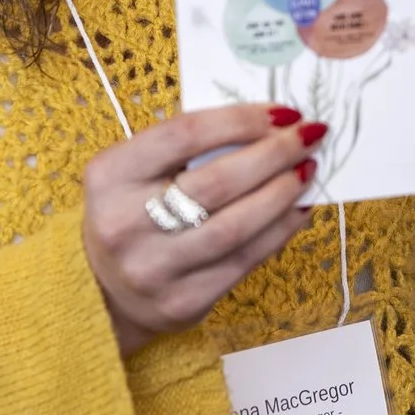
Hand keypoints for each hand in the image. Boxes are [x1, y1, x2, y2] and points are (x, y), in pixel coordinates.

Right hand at [81, 104, 323, 354]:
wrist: (103, 292)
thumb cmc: (133, 213)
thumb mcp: (136, 171)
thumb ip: (187, 147)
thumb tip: (268, 125)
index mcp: (110, 176)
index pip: (185, 134)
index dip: (241, 120)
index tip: (284, 112)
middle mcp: (124, 224)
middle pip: (218, 181)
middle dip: (275, 154)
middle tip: (310, 136)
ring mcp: (153, 269)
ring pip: (237, 226)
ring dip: (283, 193)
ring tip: (308, 170)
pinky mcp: (181, 302)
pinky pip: (245, 260)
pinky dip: (280, 230)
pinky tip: (298, 209)